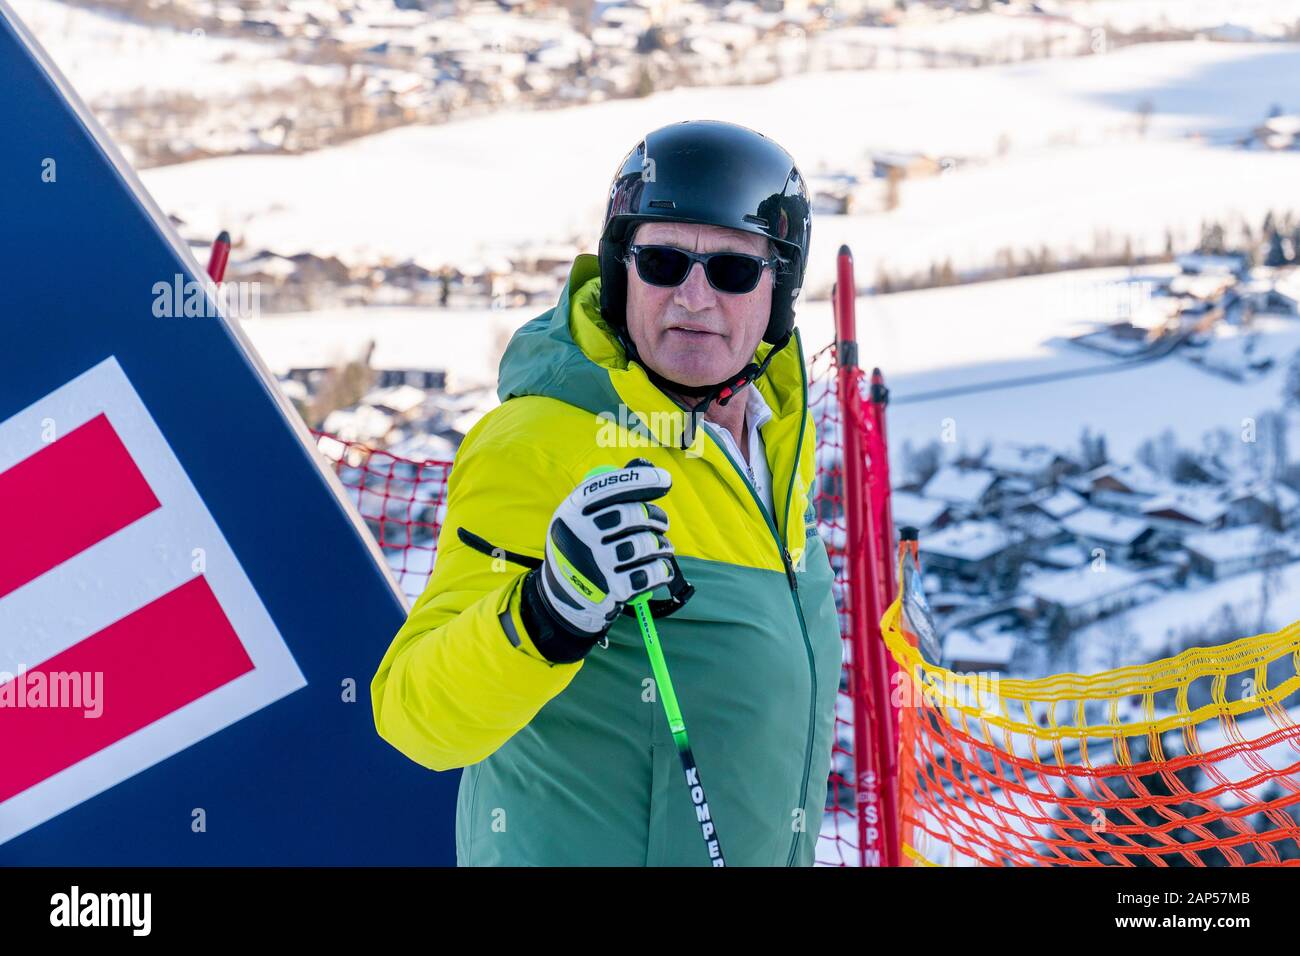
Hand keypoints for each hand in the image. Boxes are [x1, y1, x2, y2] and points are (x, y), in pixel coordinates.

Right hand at [521, 459, 675, 661]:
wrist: (563, 598)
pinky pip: (649, 573)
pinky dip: (661, 570)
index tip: (666, 480)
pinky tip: (662, 569)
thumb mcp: (581, 517)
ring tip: (662, 547)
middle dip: (656, 517)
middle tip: (662, 524)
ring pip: (644, 545)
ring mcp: (596, 564)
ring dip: (661, 545)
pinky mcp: (611, 590)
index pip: (609, 487)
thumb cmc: (581, 546)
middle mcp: (581, 535)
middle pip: (632, 515)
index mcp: (572, 511)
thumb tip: (645, 465)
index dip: (641, 480)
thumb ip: (609, 492)